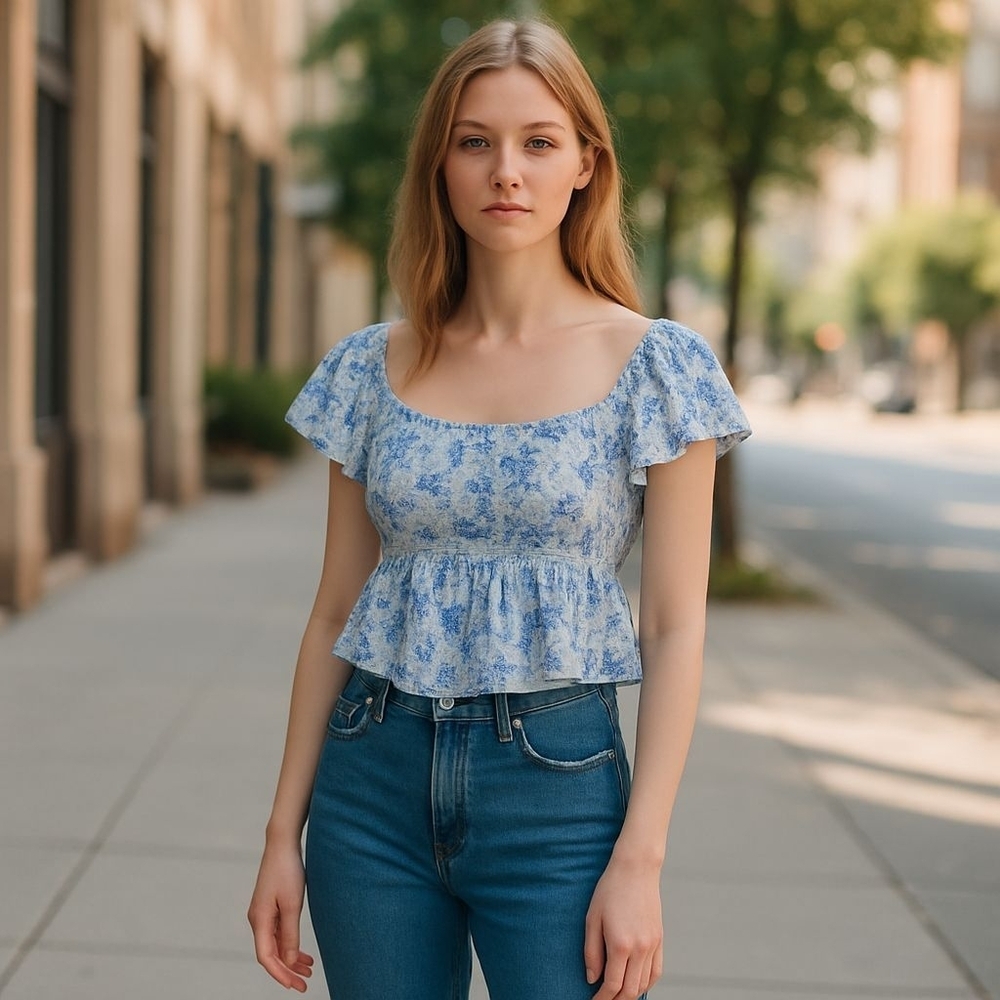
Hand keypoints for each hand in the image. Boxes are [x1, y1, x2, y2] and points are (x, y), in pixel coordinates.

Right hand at [248, 841, 314, 991]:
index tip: (295, 986)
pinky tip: (301, 951)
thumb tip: (289, 960)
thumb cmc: (287, 870)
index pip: (266, 957)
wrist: (282, 843)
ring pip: (275, 944)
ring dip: (290, 958)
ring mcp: (263, 913)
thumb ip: (290, 933)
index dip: (280, 974)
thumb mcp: (292, 904)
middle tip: (305, 984)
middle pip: (270, 953)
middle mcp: (258, 919)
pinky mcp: (270, 906)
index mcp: (259, 920)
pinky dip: (289, 943)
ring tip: (308, 969)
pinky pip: (278, 932)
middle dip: (287, 970)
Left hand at [584, 855, 662, 999]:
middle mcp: (640, 948)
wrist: (636, 869)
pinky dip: (647, 983)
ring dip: (631, 994)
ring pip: (644, 984)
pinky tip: (636, 984)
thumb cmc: (610, 890)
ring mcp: (653, 945)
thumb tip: (592, 979)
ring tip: (617, 994)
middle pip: (630, 990)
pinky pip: (657, 971)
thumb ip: (591, 952)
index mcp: (620, 944)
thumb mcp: (592, 918)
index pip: (612, 985)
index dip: (602, 998)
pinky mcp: (660, 939)